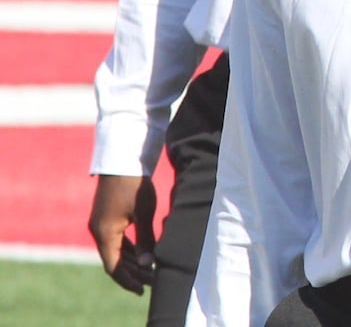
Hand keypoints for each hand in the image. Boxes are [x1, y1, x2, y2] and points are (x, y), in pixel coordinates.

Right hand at [88, 174, 156, 293]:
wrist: (122, 160)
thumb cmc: (134, 185)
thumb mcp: (144, 213)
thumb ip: (146, 239)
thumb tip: (148, 263)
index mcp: (104, 233)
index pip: (113, 266)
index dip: (127, 280)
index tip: (142, 289)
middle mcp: (99, 231)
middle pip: (114, 260)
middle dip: (133, 272)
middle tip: (153, 281)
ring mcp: (101, 224)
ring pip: (116, 250)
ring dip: (132, 261)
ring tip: (150, 271)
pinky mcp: (107, 217)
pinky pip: (117, 240)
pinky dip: (129, 249)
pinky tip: (142, 254)